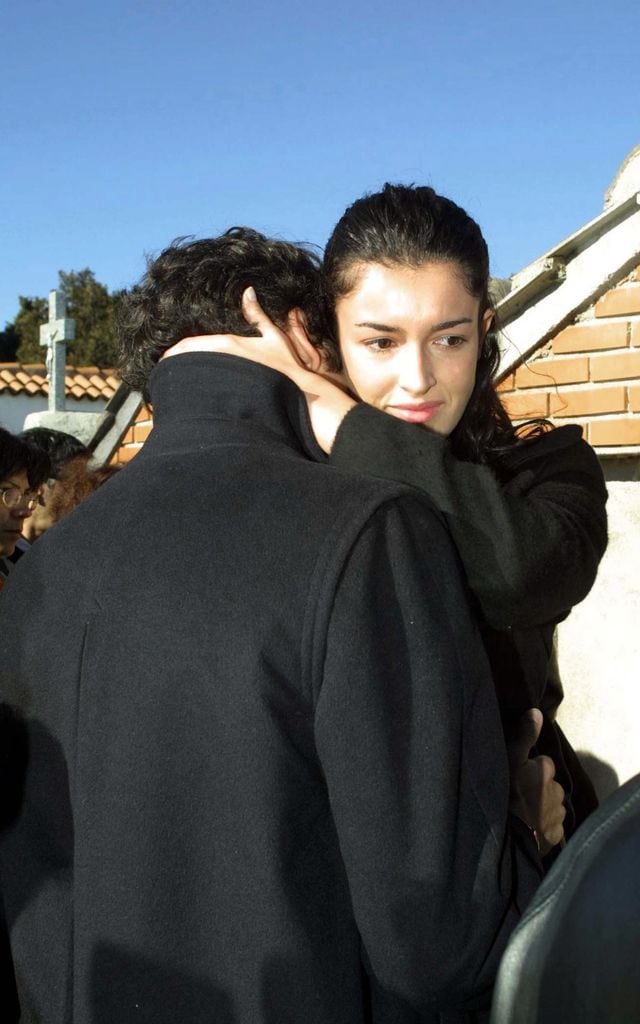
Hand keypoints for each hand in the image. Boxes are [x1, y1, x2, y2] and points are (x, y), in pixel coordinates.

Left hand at [163, 288, 355, 453]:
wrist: (302, 394)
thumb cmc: (288, 367)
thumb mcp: (274, 336)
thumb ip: (257, 314)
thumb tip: (248, 291)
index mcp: (227, 343)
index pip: (188, 345)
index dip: (173, 352)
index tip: (167, 358)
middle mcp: (221, 359)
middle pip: (182, 362)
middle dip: (172, 367)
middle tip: (166, 373)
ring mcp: (223, 380)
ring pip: (189, 380)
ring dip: (180, 381)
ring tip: (174, 386)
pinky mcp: (227, 398)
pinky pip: (200, 396)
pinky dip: (192, 396)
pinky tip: (189, 401)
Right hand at [507, 708, 565, 855]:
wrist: (511, 835)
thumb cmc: (507, 793)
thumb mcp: (510, 759)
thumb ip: (524, 735)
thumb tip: (537, 711)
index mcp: (546, 769)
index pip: (541, 765)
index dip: (530, 770)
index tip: (517, 778)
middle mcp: (557, 789)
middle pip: (547, 785)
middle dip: (538, 789)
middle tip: (519, 797)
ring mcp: (558, 813)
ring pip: (551, 806)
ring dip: (541, 808)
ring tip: (524, 814)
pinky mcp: (557, 833)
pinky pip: (552, 826)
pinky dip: (544, 826)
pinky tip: (530, 828)